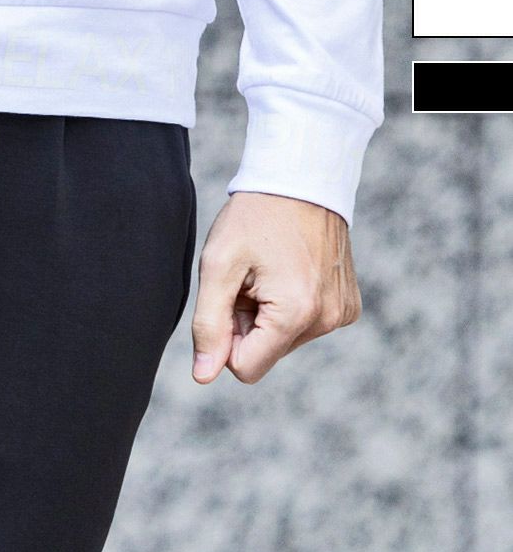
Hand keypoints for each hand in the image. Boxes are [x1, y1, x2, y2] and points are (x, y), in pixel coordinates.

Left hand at [191, 192, 359, 385]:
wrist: (303, 175)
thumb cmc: (256, 215)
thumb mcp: (218, 266)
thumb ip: (208, 326)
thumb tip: (204, 376)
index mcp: (295, 313)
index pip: (245, 368)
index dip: (227, 341)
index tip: (231, 300)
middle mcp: (326, 319)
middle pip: (265, 354)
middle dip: (249, 325)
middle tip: (250, 281)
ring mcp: (340, 312)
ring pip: (282, 341)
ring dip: (267, 315)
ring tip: (270, 271)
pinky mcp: (346, 305)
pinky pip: (304, 325)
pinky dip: (289, 306)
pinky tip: (289, 271)